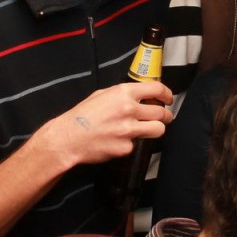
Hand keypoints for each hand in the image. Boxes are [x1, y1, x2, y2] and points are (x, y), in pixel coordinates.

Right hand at [37, 81, 173, 168]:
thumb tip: (139, 96)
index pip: (156, 89)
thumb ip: (121, 94)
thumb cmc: (81, 116)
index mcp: (123, 93)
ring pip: (158, 129)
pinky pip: (137, 145)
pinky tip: (118, 141)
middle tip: (162, 117)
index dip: (167, 94)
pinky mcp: (126, 147)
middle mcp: (129, 110)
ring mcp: (129, 130)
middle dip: (165, 115)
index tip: (168, 99)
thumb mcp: (101, 95)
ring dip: (156, 129)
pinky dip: (130, 143)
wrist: (68, 138)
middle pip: (161, 112)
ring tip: (147, 129)